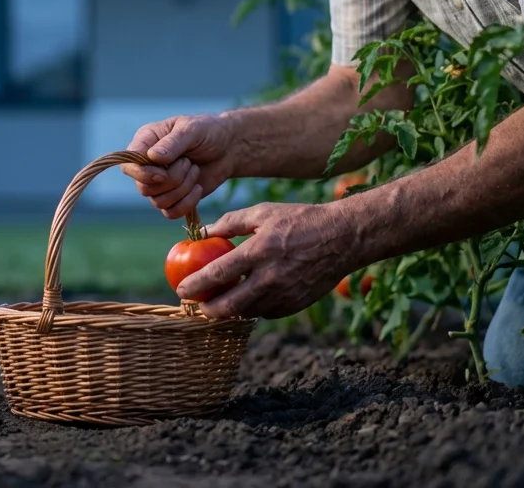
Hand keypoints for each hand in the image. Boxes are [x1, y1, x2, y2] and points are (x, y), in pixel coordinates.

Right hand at [121, 114, 237, 218]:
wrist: (229, 147)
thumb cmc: (208, 131)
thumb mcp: (192, 129)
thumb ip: (172, 143)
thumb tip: (153, 157)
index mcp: (145, 142)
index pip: (129, 166)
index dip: (143, 174)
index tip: (163, 173)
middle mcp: (147, 165)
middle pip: (144, 188)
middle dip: (172, 179)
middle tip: (189, 163)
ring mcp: (159, 184)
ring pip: (159, 202)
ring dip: (182, 189)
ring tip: (195, 170)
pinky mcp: (173, 198)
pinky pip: (171, 213)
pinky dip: (187, 203)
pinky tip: (198, 187)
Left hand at [175, 201, 357, 318]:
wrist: (342, 239)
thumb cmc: (300, 220)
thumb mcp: (264, 212)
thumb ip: (231, 222)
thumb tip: (205, 232)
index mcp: (259, 251)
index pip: (219, 274)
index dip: (196, 284)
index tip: (180, 289)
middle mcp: (270, 277)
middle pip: (230, 305)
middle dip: (208, 309)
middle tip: (198, 305)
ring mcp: (284, 295)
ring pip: (247, 312)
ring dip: (230, 310)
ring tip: (219, 302)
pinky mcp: (295, 305)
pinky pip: (266, 312)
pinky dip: (253, 308)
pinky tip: (247, 299)